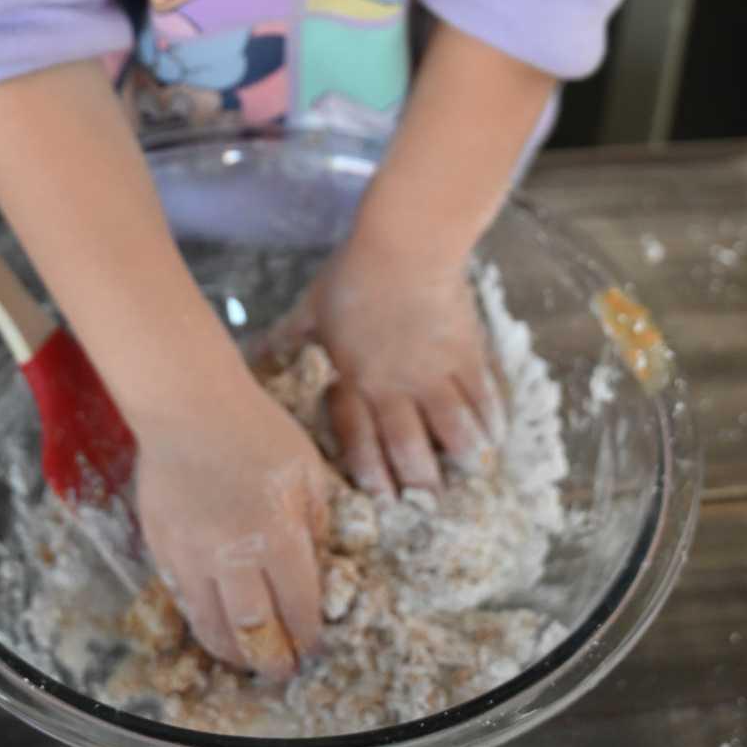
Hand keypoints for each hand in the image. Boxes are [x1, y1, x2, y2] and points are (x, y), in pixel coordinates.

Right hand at [133, 372, 329, 679]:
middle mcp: (234, 557)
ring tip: (246, 659)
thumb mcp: (307, 469)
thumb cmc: (256, 428)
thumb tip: (316, 562)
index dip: (308, 637)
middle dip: (273, 660)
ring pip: (212, 627)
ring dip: (233, 651)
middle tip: (281, 670)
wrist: (188, 404)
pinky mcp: (161, 547)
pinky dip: (201, 618)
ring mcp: (192, 556)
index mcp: (279, 537)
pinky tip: (213, 619)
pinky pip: (182, 599)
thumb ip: (316, 521)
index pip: (299, 610)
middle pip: (255, 632)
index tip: (313, 648)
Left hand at [278, 234, 500, 497]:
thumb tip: (250, 353)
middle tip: (431, 503)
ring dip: (464, 458)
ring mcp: (436, 374)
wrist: (406, 243)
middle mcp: (397, 388)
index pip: (362, 444)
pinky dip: (492, 422)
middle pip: (412, 451)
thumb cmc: (353, 274)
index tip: (382, 502)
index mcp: (356, 380)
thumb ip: (284, 339)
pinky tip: (495, 437)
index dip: (373, 479)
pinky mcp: (468, 356)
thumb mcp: (310, 308)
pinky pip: (485, 400)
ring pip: (456, 433)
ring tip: (471, 474)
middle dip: (422, 485)